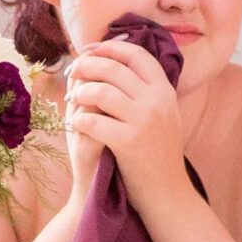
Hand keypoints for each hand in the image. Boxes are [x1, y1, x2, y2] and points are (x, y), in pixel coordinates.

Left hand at [64, 39, 185, 200]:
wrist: (168, 193)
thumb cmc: (158, 155)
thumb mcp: (163, 115)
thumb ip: (146, 91)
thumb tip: (113, 63)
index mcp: (165, 92)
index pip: (137, 54)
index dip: (110, 47)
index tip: (90, 50)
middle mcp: (158, 101)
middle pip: (114, 68)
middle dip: (87, 66)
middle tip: (72, 71)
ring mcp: (145, 121)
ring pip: (101, 91)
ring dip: (80, 92)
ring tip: (73, 100)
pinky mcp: (129, 142)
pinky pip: (93, 121)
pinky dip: (80, 120)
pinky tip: (76, 125)